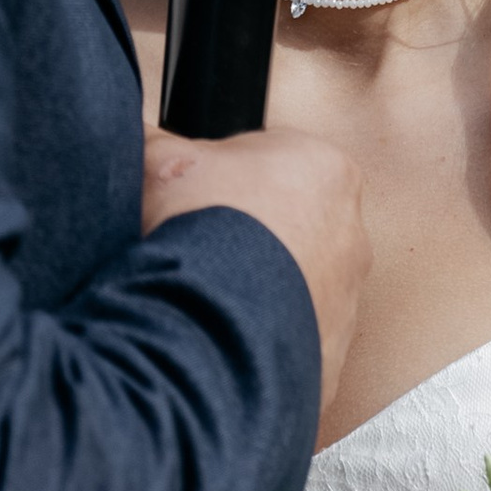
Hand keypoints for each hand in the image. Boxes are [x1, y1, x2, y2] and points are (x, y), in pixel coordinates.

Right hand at [143, 124, 366, 432]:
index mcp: (323, 169)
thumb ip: (155, 138)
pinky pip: (291, 339)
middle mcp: (350, 234)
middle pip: (288, 224)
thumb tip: (139, 133)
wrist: (209, 327)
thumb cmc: (197, 231)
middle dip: (245, 234)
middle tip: (196, 246)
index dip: (222, 177)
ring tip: (203, 296)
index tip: (194, 197)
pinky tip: (217, 334)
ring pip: (294, 286)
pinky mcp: (331, 356)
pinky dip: (256, 338)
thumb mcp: (159, 162)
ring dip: (255, 290)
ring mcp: (346, 301)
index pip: (271, 161)